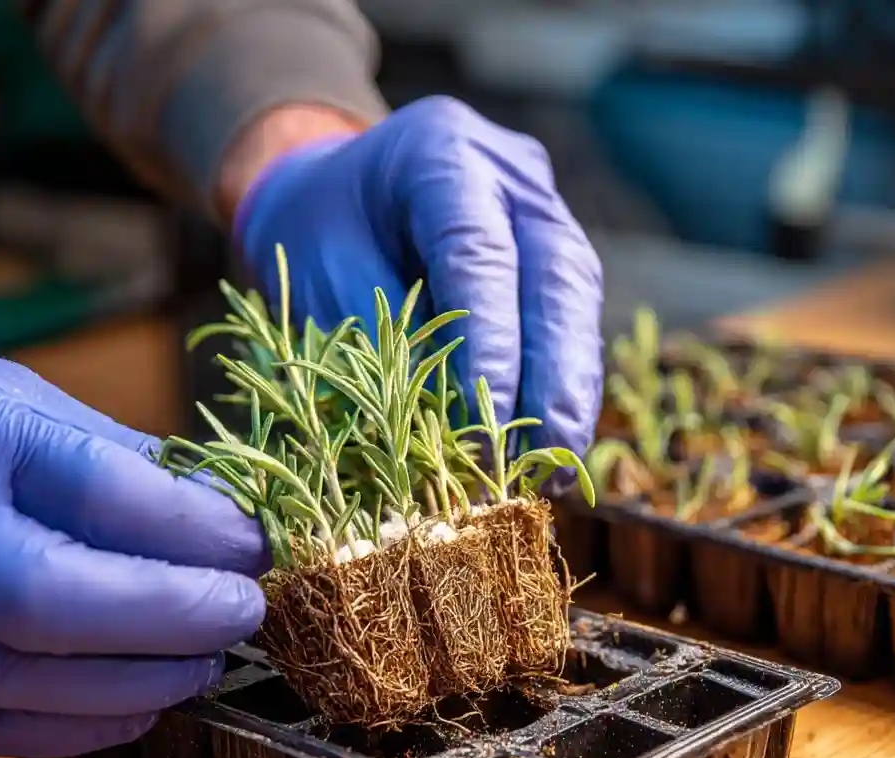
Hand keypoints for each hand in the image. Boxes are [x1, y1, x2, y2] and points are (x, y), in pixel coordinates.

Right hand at [0, 340, 269, 757]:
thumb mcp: (33, 404)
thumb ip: (125, 463)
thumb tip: (229, 519)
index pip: (98, 493)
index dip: (196, 527)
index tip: (257, 542)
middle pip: (49, 602)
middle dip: (172, 615)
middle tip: (244, 610)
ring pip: (18, 680)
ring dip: (139, 682)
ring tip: (206, 660)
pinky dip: (78, 730)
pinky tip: (142, 707)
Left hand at [231, 96, 603, 469]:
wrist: (330, 193)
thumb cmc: (316, 232)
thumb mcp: (326, 277)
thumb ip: (390, 337)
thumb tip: (454, 425)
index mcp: (443, 155)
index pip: (481, 255)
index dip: (491, 346)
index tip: (487, 426)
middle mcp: (510, 174)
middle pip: (557, 277)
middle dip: (556, 378)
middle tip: (546, 457)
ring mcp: (541, 210)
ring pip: (577, 301)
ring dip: (571, 390)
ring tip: (556, 464)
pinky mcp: (552, 253)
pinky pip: (570, 320)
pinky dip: (562, 384)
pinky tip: (554, 440)